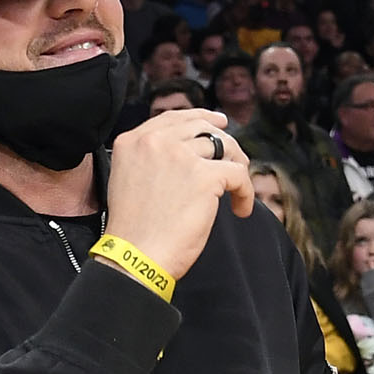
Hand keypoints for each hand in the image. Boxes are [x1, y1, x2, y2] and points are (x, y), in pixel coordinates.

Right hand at [103, 109, 252, 279]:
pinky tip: (240, 208)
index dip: (201, 119)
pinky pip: (239, 173)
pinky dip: (245, 192)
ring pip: (225, 146)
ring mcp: (180, 156)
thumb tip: (185, 152)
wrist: (135, 256)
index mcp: (132, 142)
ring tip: (236, 189)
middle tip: (236, 158)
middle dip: (224, 141)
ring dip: (236, 167)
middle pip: (203, 127)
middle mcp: (154, 142)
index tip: (218, 124)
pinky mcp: (205, 176)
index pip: (174, 118)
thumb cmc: (133, 230)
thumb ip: (149, 159)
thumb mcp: (127, 180)